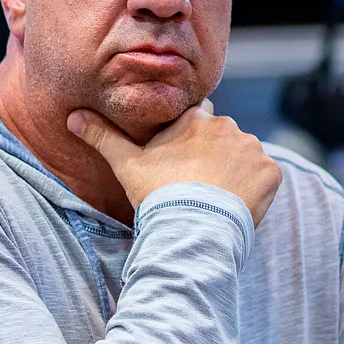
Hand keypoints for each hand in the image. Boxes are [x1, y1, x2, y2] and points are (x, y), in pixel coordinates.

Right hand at [68, 103, 282, 226]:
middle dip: (215, 156)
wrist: (192, 227)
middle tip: (199, 186)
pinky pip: (266, 176)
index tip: (184, 164)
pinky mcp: (271, 171)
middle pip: (223, 138)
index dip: (191, 142)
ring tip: (218, 198)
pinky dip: (256, 188)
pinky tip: (238, 204)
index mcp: (195, 118)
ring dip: (237, 171)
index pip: (198, 119)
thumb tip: (73, 116)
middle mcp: (227, 126)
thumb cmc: (157, 195)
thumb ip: (103, 137)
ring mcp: (252, 148)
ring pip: (245, 156)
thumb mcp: (126, 164)